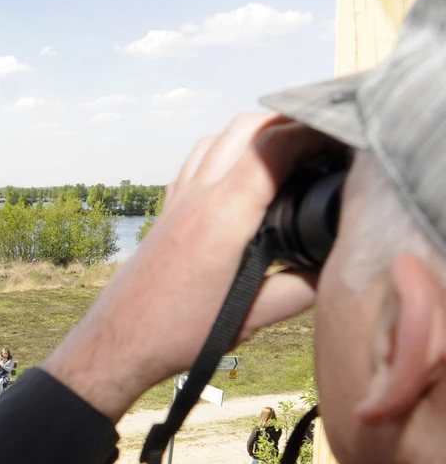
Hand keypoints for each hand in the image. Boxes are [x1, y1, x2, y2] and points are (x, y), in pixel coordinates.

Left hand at [42, 113, 342, 422]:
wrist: (118, 342)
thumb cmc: (177, 334)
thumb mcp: (252, 318)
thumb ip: (303, 290)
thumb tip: (337, 266)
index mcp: (223, 216)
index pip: (274, 146)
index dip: (315, 131)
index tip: (346, 137)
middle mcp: (198, 196)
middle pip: (247, 127)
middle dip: (291, 121)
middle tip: (327, 139)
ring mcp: (178, 199)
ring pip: (219, 138)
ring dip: (257, 132)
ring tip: (292, 149)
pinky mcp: (167, 209)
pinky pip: (198, 159)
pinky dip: (227, 149)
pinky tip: (243, 172)